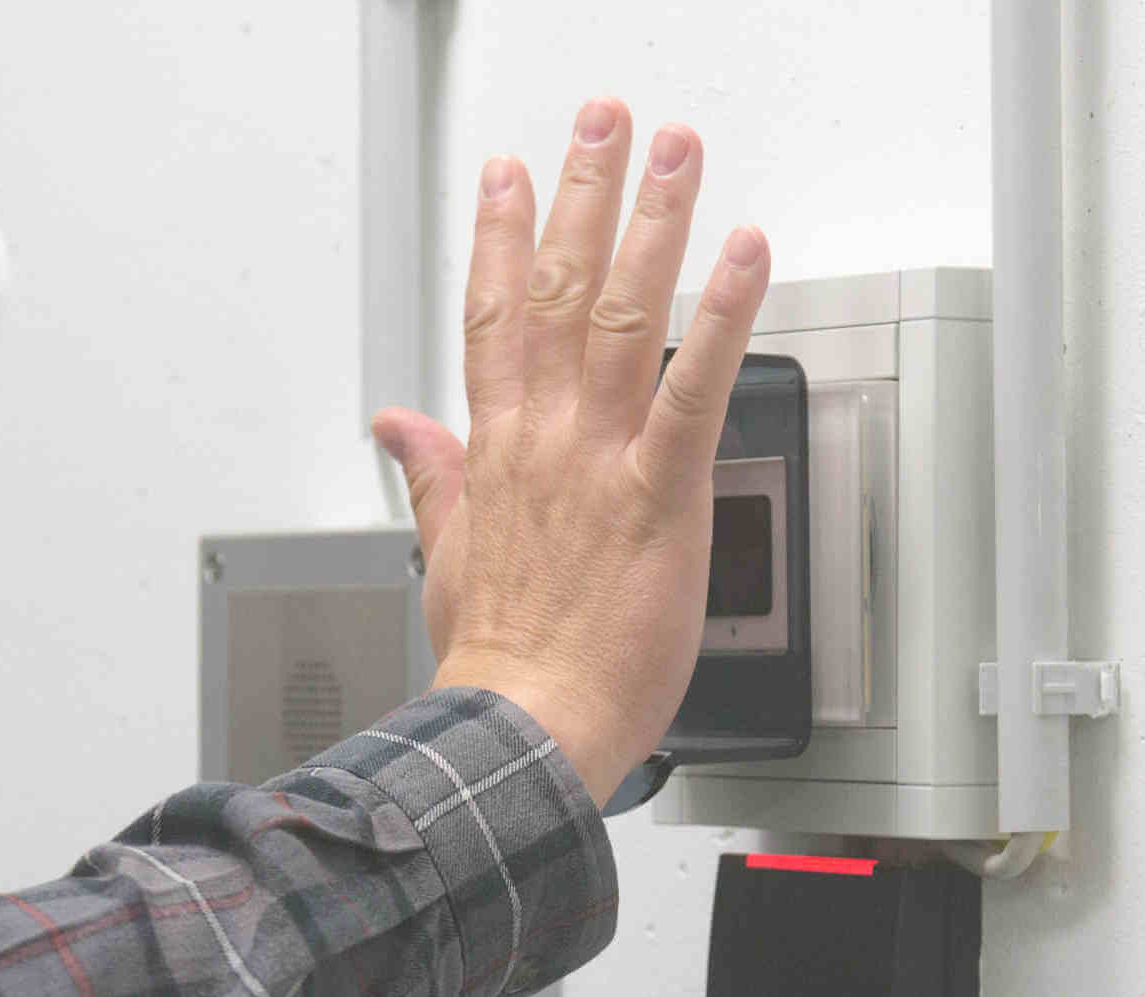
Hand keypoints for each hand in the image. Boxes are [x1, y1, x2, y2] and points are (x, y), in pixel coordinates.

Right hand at [371, 97, 768, 807]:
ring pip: (618, 315)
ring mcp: (598, 459)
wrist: (524, 727)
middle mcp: (542, 438)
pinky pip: (692, 388)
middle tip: (604, 120)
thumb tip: (398, 427)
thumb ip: (431, 479)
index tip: (507, 171)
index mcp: (495, 452)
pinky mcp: (658, 494)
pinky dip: (720, 317)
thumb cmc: (497, 659)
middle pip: (553, 289)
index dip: (497, 235)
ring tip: (675, 152)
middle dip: (579, 195)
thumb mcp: (445, 557)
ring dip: (650, 223)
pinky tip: (746, 255)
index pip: (490, 317)